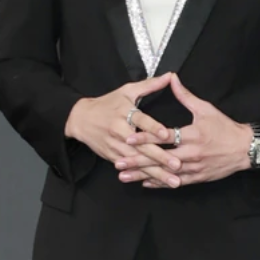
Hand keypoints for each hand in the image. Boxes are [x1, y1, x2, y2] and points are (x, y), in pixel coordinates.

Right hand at [64, 73, 183, 188]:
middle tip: (178, 165)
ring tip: (173, 180)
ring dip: (156, 173)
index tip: (166, 135)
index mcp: (124, 113)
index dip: (153, 128)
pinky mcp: (113, 157)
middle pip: (142, 147)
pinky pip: (131, 169)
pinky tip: (158, 184)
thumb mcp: (127, 91)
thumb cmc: (108, 103)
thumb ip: (150, 85)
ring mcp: (116, 147)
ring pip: (139, 162)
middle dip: (161, 158)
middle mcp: (120, 132)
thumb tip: (171, 76)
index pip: (141, 121)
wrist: (81, 119)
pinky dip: (144, 177)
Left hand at [120, 71, 251, 188]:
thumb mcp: (206, 109)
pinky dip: (160, 183)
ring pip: (165, 173)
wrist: (245, 149)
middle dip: (137, 161)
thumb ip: (185, 96)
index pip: (164, 136)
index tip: (128, 138)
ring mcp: (194, 168)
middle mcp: (191, 153)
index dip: (145, 137)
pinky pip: (175, 182)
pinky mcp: (197, 177)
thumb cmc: (225, 128)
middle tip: (118, 163)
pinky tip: (145, 183)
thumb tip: (171, 78)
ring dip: (144, 175)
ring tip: (125, 176)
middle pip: (160, 158)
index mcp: (192, 135)